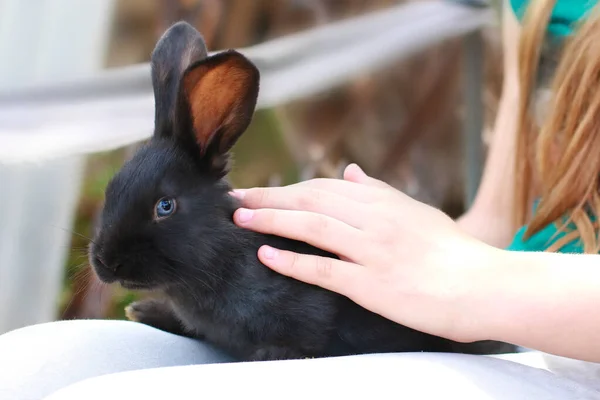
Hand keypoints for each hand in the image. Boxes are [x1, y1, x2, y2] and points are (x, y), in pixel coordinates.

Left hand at [231, 164, 493, 341]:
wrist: (484, 286)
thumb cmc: (453, 251)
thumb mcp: (416, 212)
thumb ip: (379, 191)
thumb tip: (349, 169)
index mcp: (384, 202)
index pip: (324, 187)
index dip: (288, 187)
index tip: (261, 190)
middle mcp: (374, 219)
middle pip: (311, 200)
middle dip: (270, 197)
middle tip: (236, 197)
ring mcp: (372, 250)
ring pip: (312, 226)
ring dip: (272, 220)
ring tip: (240, 218)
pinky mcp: (372, 284)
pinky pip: (324, 269)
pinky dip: (292, 260)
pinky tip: (266, 255)